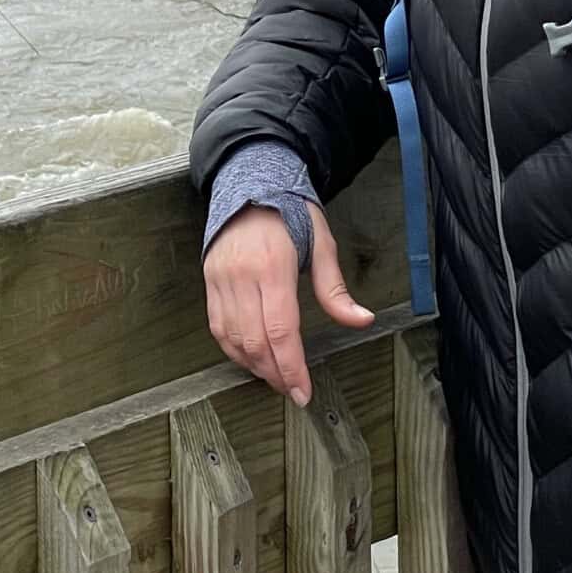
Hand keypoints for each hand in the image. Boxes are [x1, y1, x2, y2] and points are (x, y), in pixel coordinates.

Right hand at [201, 201, 376, 405]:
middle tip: (293, 390)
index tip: (303, 392)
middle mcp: (241, 275)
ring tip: (276, 377)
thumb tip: (362, 320)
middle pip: (255, 341)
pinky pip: (217, 326)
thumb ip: (335, 288)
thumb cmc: (290, 212)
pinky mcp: (209, 280)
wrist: (249, 180)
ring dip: (254, 366)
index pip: (281, 330)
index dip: (292, 368)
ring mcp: (220, 278)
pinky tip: (251, 359)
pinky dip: (233, 350)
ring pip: (233, 339)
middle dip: (276, 374)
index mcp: (272, 266)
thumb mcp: (321, 242)